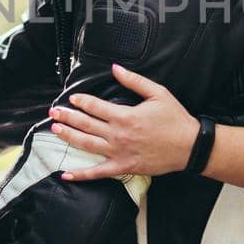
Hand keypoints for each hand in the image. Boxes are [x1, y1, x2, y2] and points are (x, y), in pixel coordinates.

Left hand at [49, 64, 199, 180]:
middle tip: (53, 112)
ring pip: (87, 145)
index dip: (81, 101)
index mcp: (124, 116)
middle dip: (67, 117)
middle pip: (85, 125)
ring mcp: (119, 153)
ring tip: (55, 130)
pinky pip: (98, 173)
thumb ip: (134, 81)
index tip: (72, 98)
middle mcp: (118, 135)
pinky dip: (81, 175)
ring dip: (69, 137)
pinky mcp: (124, 167)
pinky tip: (67, 174)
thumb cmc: (175, 119)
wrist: (189, 146)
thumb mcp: (157, 93)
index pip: (94, 107)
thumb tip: (115, 68)